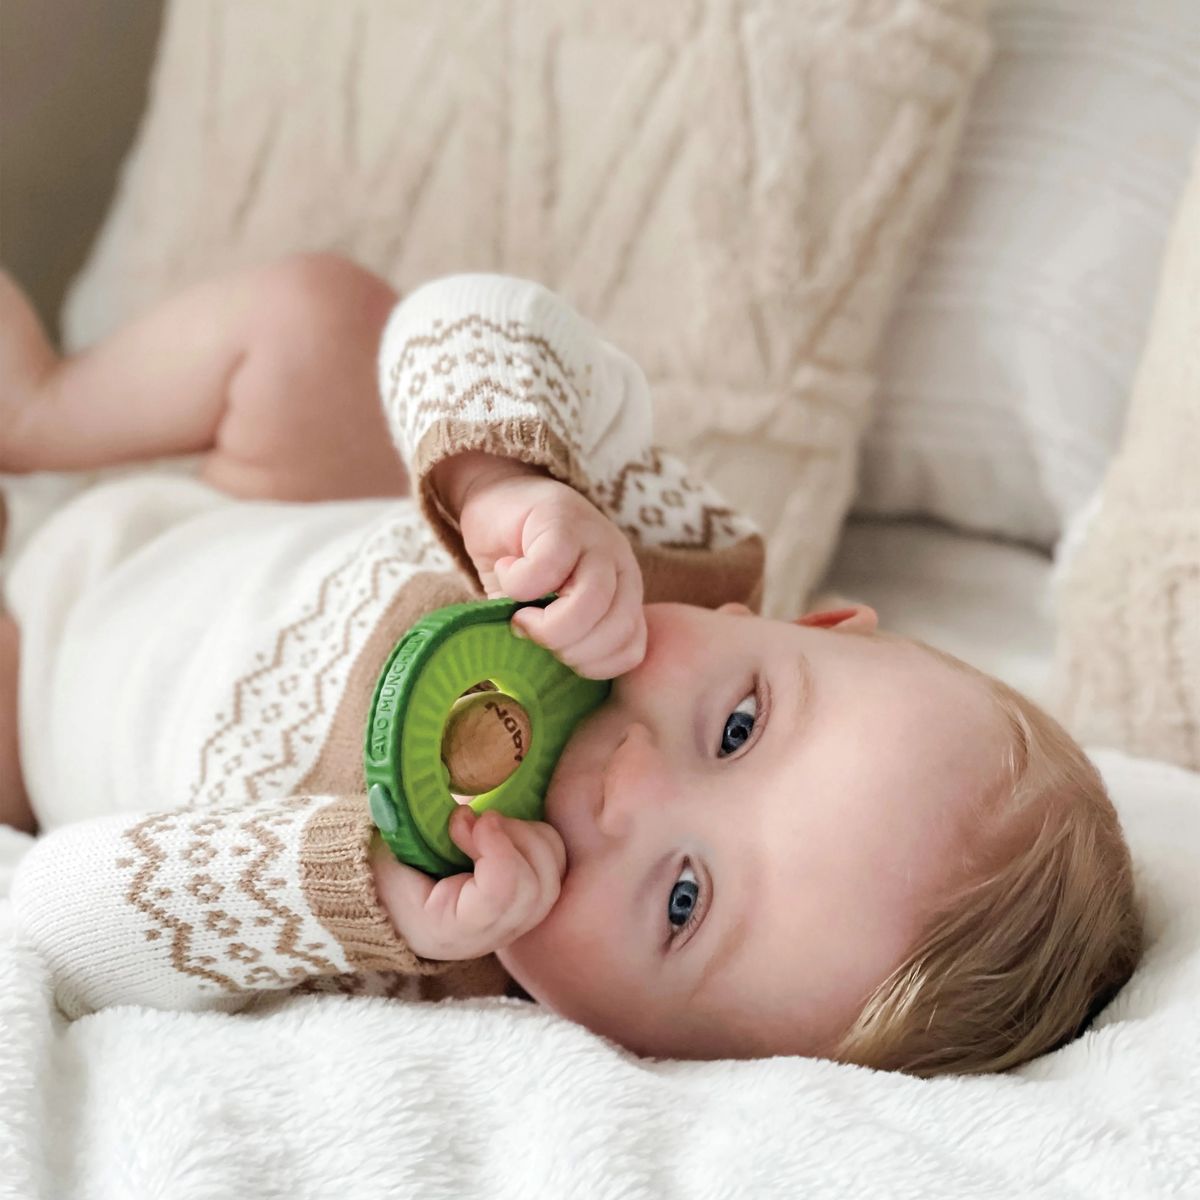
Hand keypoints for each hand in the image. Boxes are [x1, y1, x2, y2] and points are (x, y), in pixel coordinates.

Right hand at [371, 807, 565, 960]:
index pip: (502, 895)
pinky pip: (555, 868)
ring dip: (527, 836)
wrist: (388, 898)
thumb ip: (416, 836)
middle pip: (537, 889)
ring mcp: (514, 924)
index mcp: (450, 931)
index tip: (468, 818)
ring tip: (491, 823)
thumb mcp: (390, 859)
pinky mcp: (528, 902)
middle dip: (515, 838)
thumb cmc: (386, 874)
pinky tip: (505, 830)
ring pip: (552, 877)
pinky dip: (538, 838)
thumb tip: (465, 815)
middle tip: (481, 818)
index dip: (496, 848)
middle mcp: (490, 936)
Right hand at [437, 453, 647, 678]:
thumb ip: (557, 639)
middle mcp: (620, 565)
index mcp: (623, 593)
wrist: (497, 497)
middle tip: (529, 632)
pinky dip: (520, 582)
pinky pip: (550, 567)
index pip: (631, 649)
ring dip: (547, 624)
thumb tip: (542, 682)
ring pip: (592, 603)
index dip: (590, 666)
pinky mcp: (562, 519)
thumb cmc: (520, 563)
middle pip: (615, 630)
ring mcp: (596, 539)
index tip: (553, 654)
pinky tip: (507, 571)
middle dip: (566, 649)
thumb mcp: (542, 610)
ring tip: (519, 614)